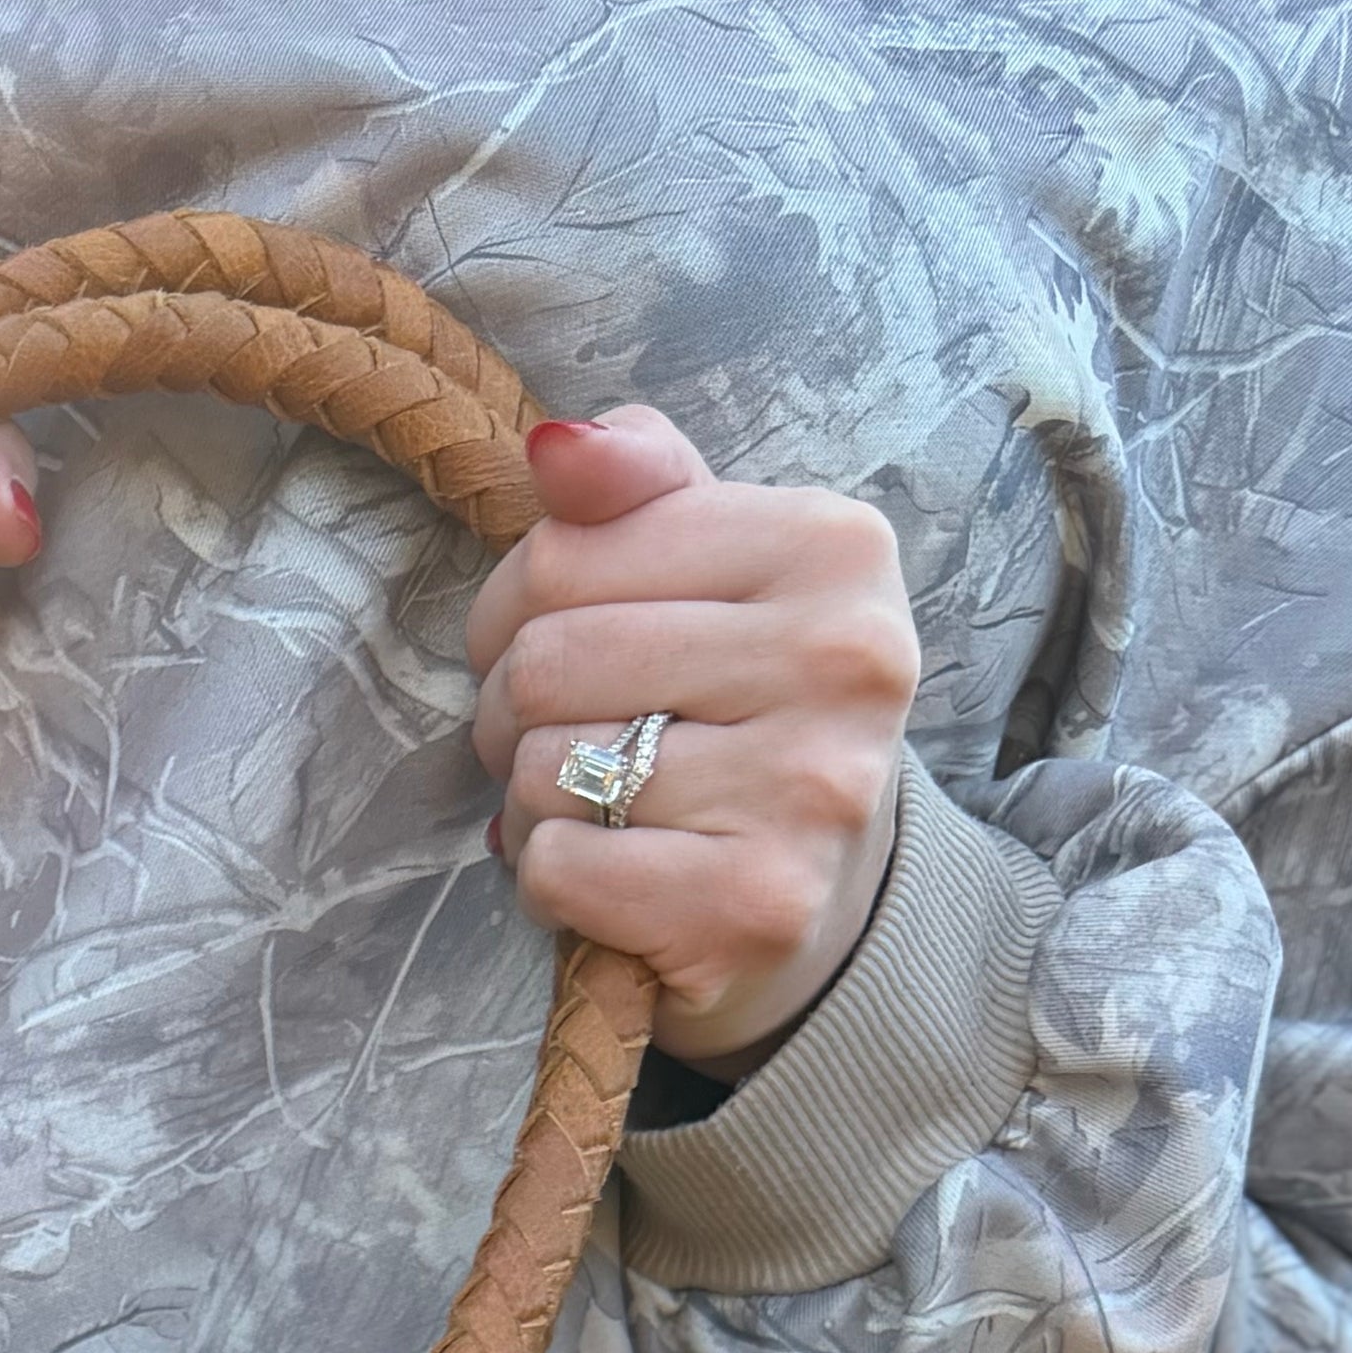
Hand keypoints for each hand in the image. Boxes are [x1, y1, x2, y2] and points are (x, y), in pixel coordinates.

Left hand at [467, 411, 920, 1071]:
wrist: (819, 902)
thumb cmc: (741, 717)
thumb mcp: (712, 573)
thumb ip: (639, 489)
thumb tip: (554, 448)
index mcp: (834, 548)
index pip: (567, 548)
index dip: (512, 608)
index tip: (544, 644)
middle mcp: (843, 658)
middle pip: (547, 658)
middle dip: (508, 712)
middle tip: (552, 741)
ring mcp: (809, 789)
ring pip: (545, 770)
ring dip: (529, 805)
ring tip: (593, 812)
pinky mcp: (757, 904)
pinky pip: (560, 866)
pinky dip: (549, 882)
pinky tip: (607, 880)